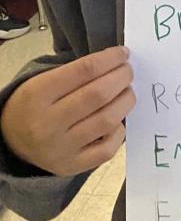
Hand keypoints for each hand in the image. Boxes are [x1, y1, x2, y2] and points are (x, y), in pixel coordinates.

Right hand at [0, 47, 134, 175]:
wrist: (11, 142)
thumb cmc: (35, 104)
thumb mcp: (44, 80)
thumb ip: (78, 71)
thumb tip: (119, 61)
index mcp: (37, 95)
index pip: (85, 70)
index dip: (111, 58)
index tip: (124, 53)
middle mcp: (47, 124)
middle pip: (99, 95)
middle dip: (122, 77)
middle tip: (128, 70)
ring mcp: (60, 149)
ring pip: (108, 120)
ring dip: (126, 100)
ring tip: (127, 91)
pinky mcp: (71, 167)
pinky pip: (108, 149)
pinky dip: (120, 130)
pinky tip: (117, 119)